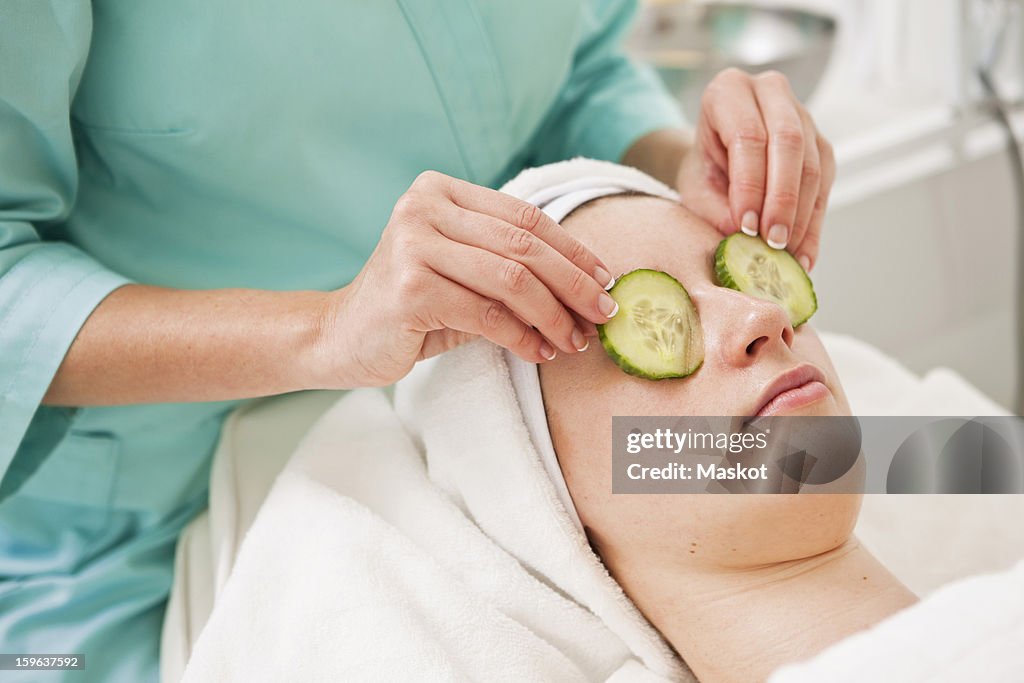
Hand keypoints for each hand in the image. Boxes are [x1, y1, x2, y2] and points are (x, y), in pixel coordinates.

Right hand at [318, 171, 617, 387]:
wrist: (340, 336)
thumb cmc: (412, 305)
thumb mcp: (461, 270)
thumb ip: (509, 264)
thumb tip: (589, 288)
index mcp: (440, 190)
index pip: (525, 216)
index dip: (573, 249)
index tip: (606, 280)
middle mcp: (424, 208)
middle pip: (524, 245)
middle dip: (574, 283)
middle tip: (603, 314)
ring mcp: (413, 245)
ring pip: (512, 280)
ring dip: (554, 316)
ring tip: (575, 340)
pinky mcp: (410, 288)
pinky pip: (488, 314)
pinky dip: (522, 337)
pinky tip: (539, 352)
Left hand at [677, 68, 834, 270]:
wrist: (716, 161)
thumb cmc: (703, 168)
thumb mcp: (695, 187)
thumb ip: (713, 208)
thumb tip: (741, 235)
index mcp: (729, 90)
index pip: (748, 135)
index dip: (750, 183)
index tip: (746, 226)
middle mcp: (770, 92)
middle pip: (788, 143)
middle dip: (782, 199)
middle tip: (773, 241)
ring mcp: (802, 114)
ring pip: (812, 163)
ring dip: (802, 215)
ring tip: (787, 253)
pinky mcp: (821, 144)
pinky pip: (825, 183)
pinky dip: (813, 223)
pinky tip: (803, 254)